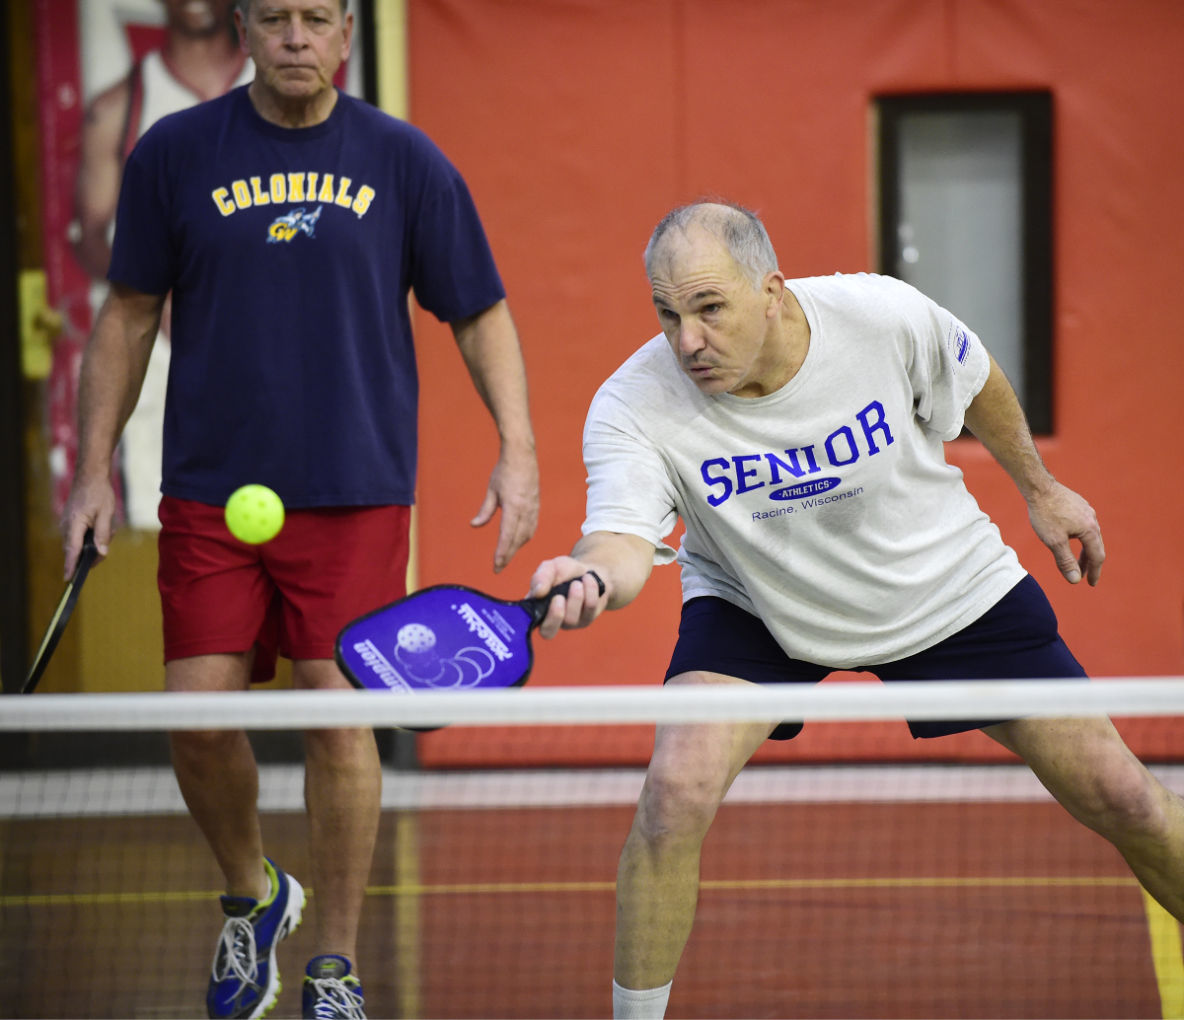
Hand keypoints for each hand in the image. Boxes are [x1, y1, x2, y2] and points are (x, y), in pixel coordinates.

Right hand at [60, 476, 115, 576]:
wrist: (90, 476)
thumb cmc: (99, 493)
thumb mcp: (106, 513)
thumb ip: (103, 534)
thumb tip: (101, 553)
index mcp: (74, 524)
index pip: (72, 551)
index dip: (71, 566)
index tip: (69, 580)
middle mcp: (66, 526)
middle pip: (76, 550)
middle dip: (92, 553)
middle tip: (107, 544)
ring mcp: (66, 524)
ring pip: (79, 543)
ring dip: (94, 542)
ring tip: (109, 529)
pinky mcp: (70, 522)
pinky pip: (79, 536)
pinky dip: (91, 536)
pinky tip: (103, 525)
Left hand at [471, 444, 539, 572]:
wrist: (522, 455)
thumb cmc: (505, 470)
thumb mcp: (491, 490)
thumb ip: (484, 511)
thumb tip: (474, 525)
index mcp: (513, 506)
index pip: (507, 536)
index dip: (502, 553)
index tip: (496, 565)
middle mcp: (525, 510)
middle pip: (517, 540)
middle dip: (508, 555)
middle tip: (498, 568)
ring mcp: (533, 508)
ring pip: (526, 535)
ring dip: (516, 548)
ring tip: (505, 557)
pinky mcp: (536, 506)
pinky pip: (531, 527)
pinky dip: (524, 538)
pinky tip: (518, 542)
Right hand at [530, 556, 607, 638]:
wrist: (589, 570)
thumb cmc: (565, 572)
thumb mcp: (551, 567)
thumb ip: (541, 576)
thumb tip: (538, 592)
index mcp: (536, 608)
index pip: (528, 623)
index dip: (532, 616)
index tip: (541, 596)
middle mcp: (551, 620)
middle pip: (548, 632)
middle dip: (555, 614)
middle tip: (559, 596)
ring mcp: (570, 622)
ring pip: (571, 619)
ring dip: (576, 596)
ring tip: (577, 582)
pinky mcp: (586, 619)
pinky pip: (589, 608)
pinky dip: (590, 590)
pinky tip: (588, 580)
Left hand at [1026, 480, 1103, 584]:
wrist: (1039, 487)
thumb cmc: (1045, 513)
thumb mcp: (1054, 541)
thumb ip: (1065, 561)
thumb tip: (1075, 580)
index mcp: (1090, 530)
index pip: (1096, 556)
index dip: (1094, 572)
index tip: (1090, 584)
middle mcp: (1092, 519)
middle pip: (1095, 546)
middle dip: (1090, 563)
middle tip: (1084, 576)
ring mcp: (1086, 511)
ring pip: (1090, 535)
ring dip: (1085, 550)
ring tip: (1077, 562)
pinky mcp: (1079, 505)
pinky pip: (1084, 526)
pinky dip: (1080, 538)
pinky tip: (1071, 539)